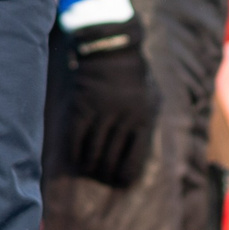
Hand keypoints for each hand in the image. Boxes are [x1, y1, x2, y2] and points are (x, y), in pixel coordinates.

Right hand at [63, 21, 156, 186]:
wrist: (112, 47)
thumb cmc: (135, 75)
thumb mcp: (152, 96)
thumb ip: (148, 121)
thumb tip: (143, 148)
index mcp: (143, 119)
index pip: (134, 158)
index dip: (125, 174)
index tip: (119, 181)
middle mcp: (123, 119)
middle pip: (111, 158)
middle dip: (105, 172)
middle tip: (101, 177)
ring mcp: (101, 113)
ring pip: (93, 151)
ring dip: (90, 165)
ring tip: (89, 169)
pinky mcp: (82, 107)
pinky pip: (77, 138)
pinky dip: (76, 151)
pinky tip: (76, 158)